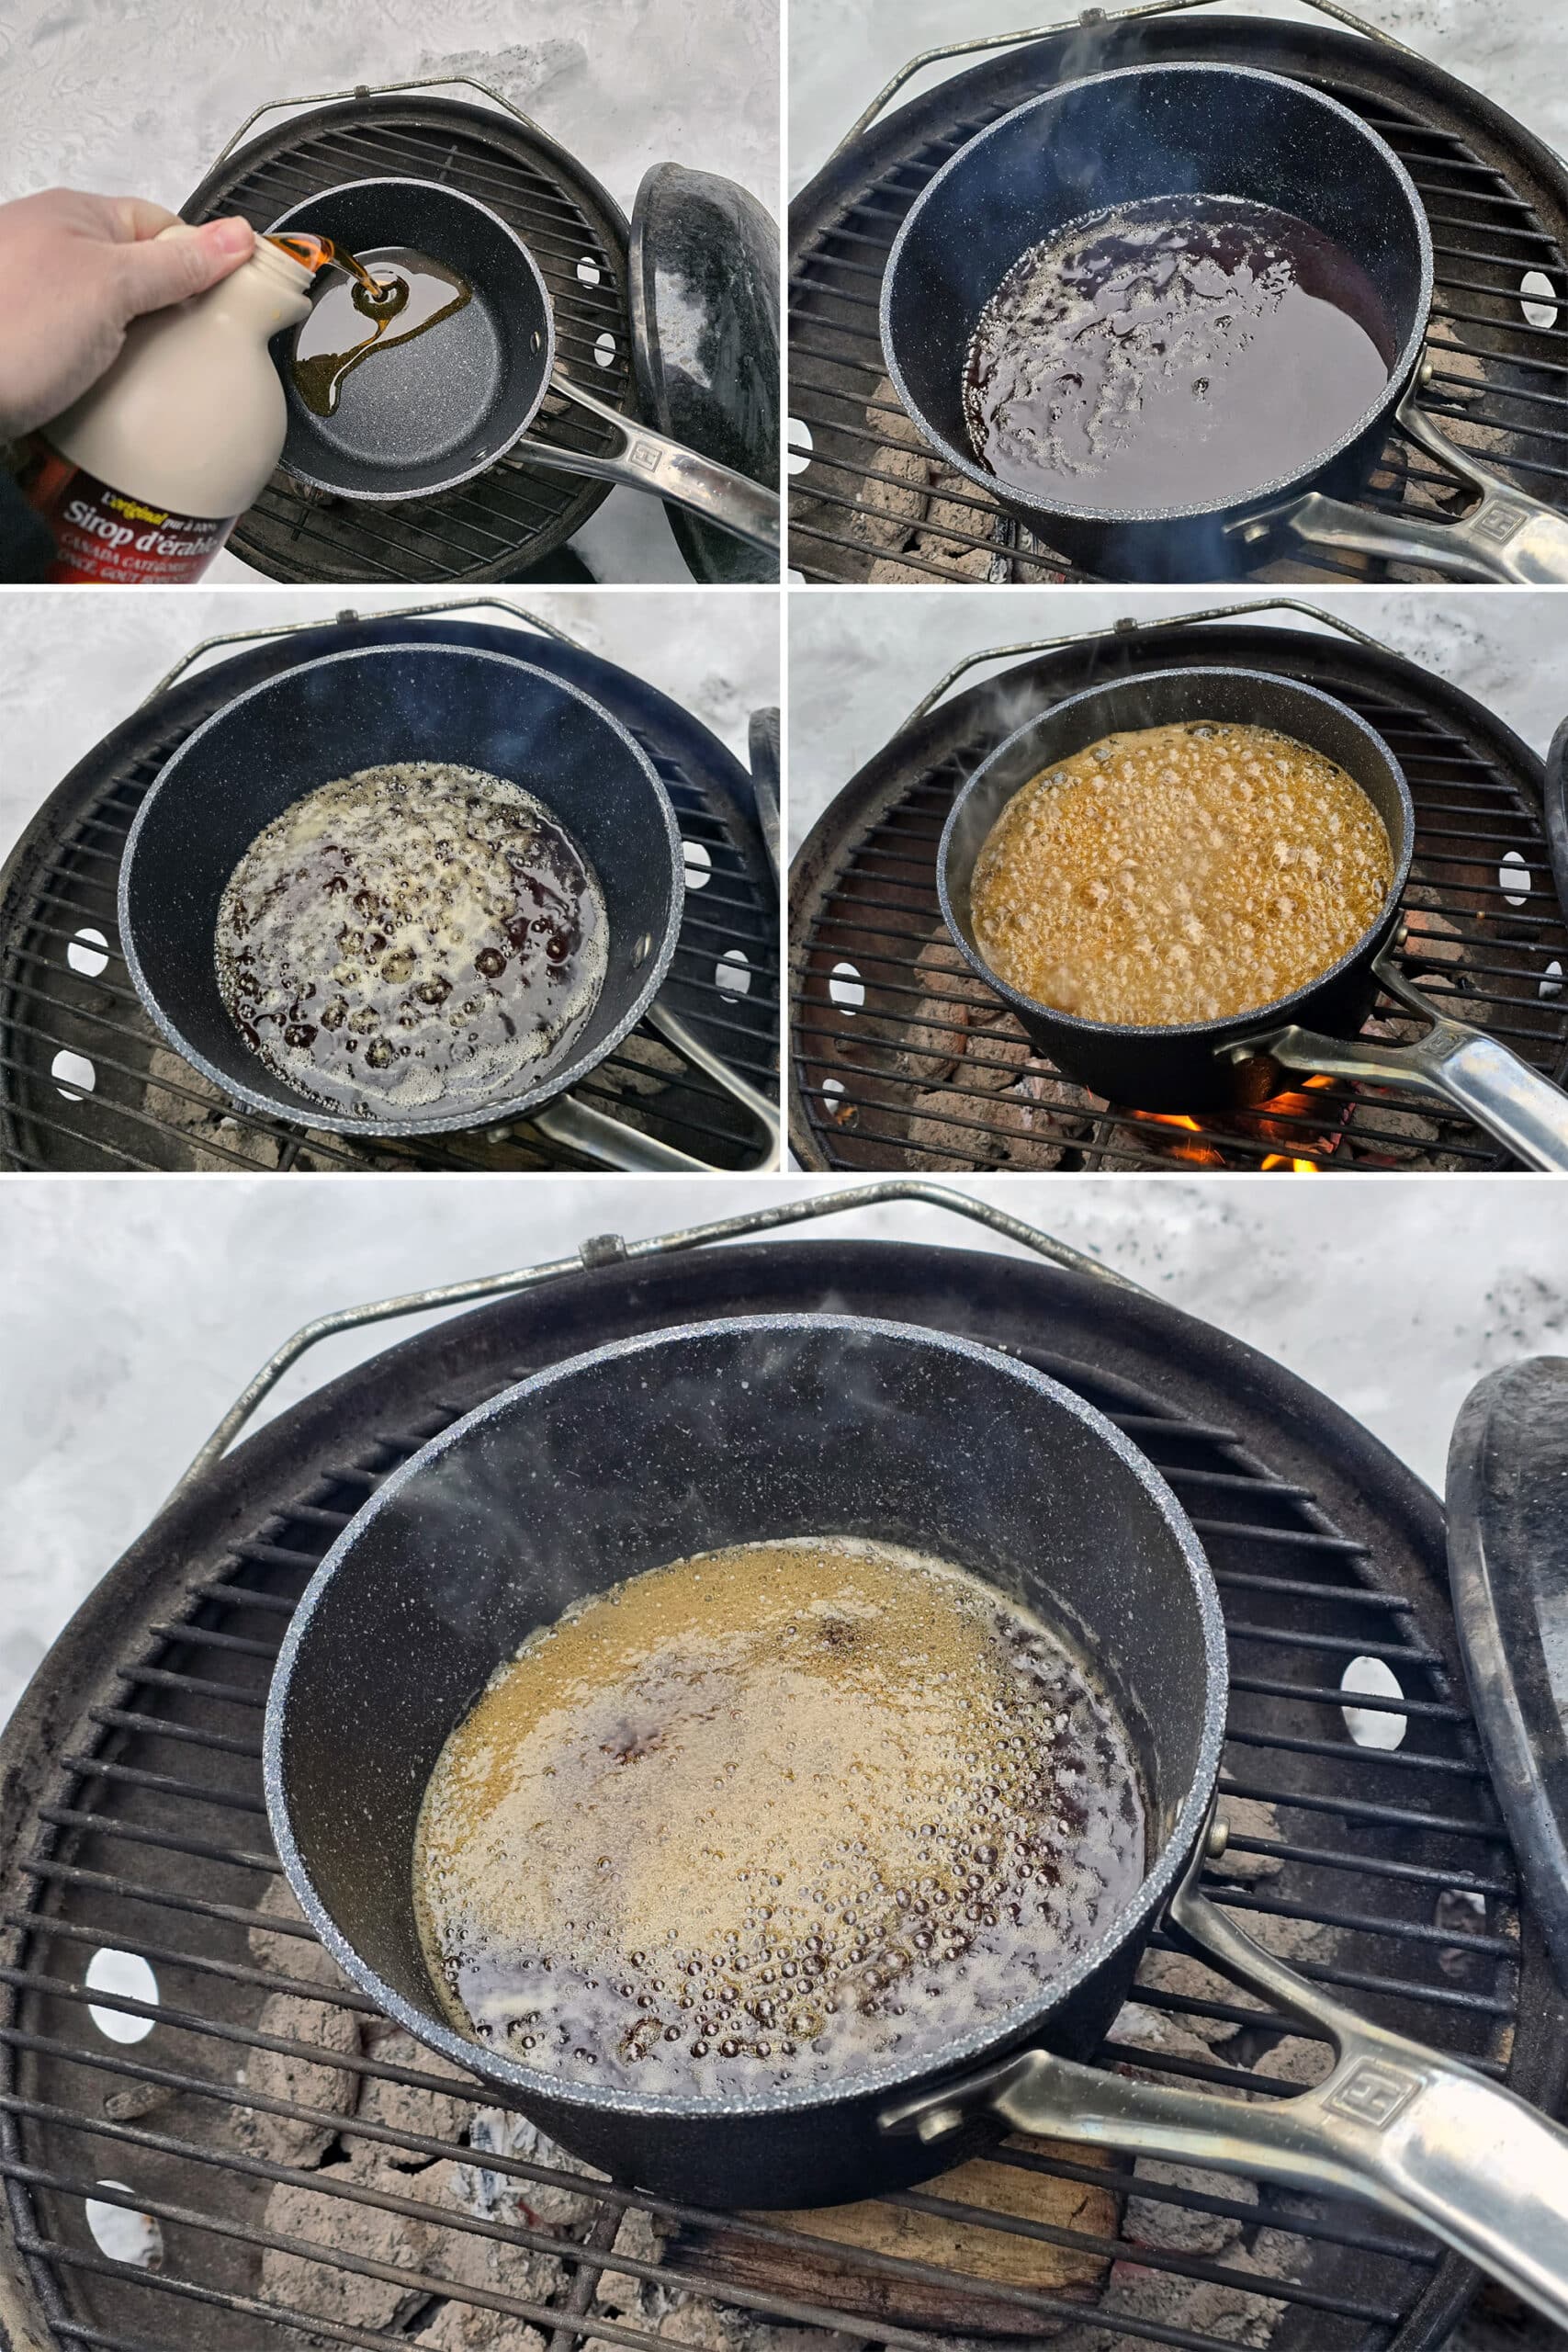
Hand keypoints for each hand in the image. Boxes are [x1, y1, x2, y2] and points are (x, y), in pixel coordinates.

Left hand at [0, 189, 255, 439]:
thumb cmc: (15, 331)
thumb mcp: (112, 287)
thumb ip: (177, 263)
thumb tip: (238, 235)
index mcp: (74, 214)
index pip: (163, 227)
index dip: (200, 264)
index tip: (224, 306)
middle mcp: (52, 246)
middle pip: (140, 272)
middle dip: (170, 311)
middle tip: (190, 351)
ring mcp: (38, 294)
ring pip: (115, 315)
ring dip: (139, 346)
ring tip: (152, 376)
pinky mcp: (29, 341)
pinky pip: (86, 349)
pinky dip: (106, 370)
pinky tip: (114, 391)